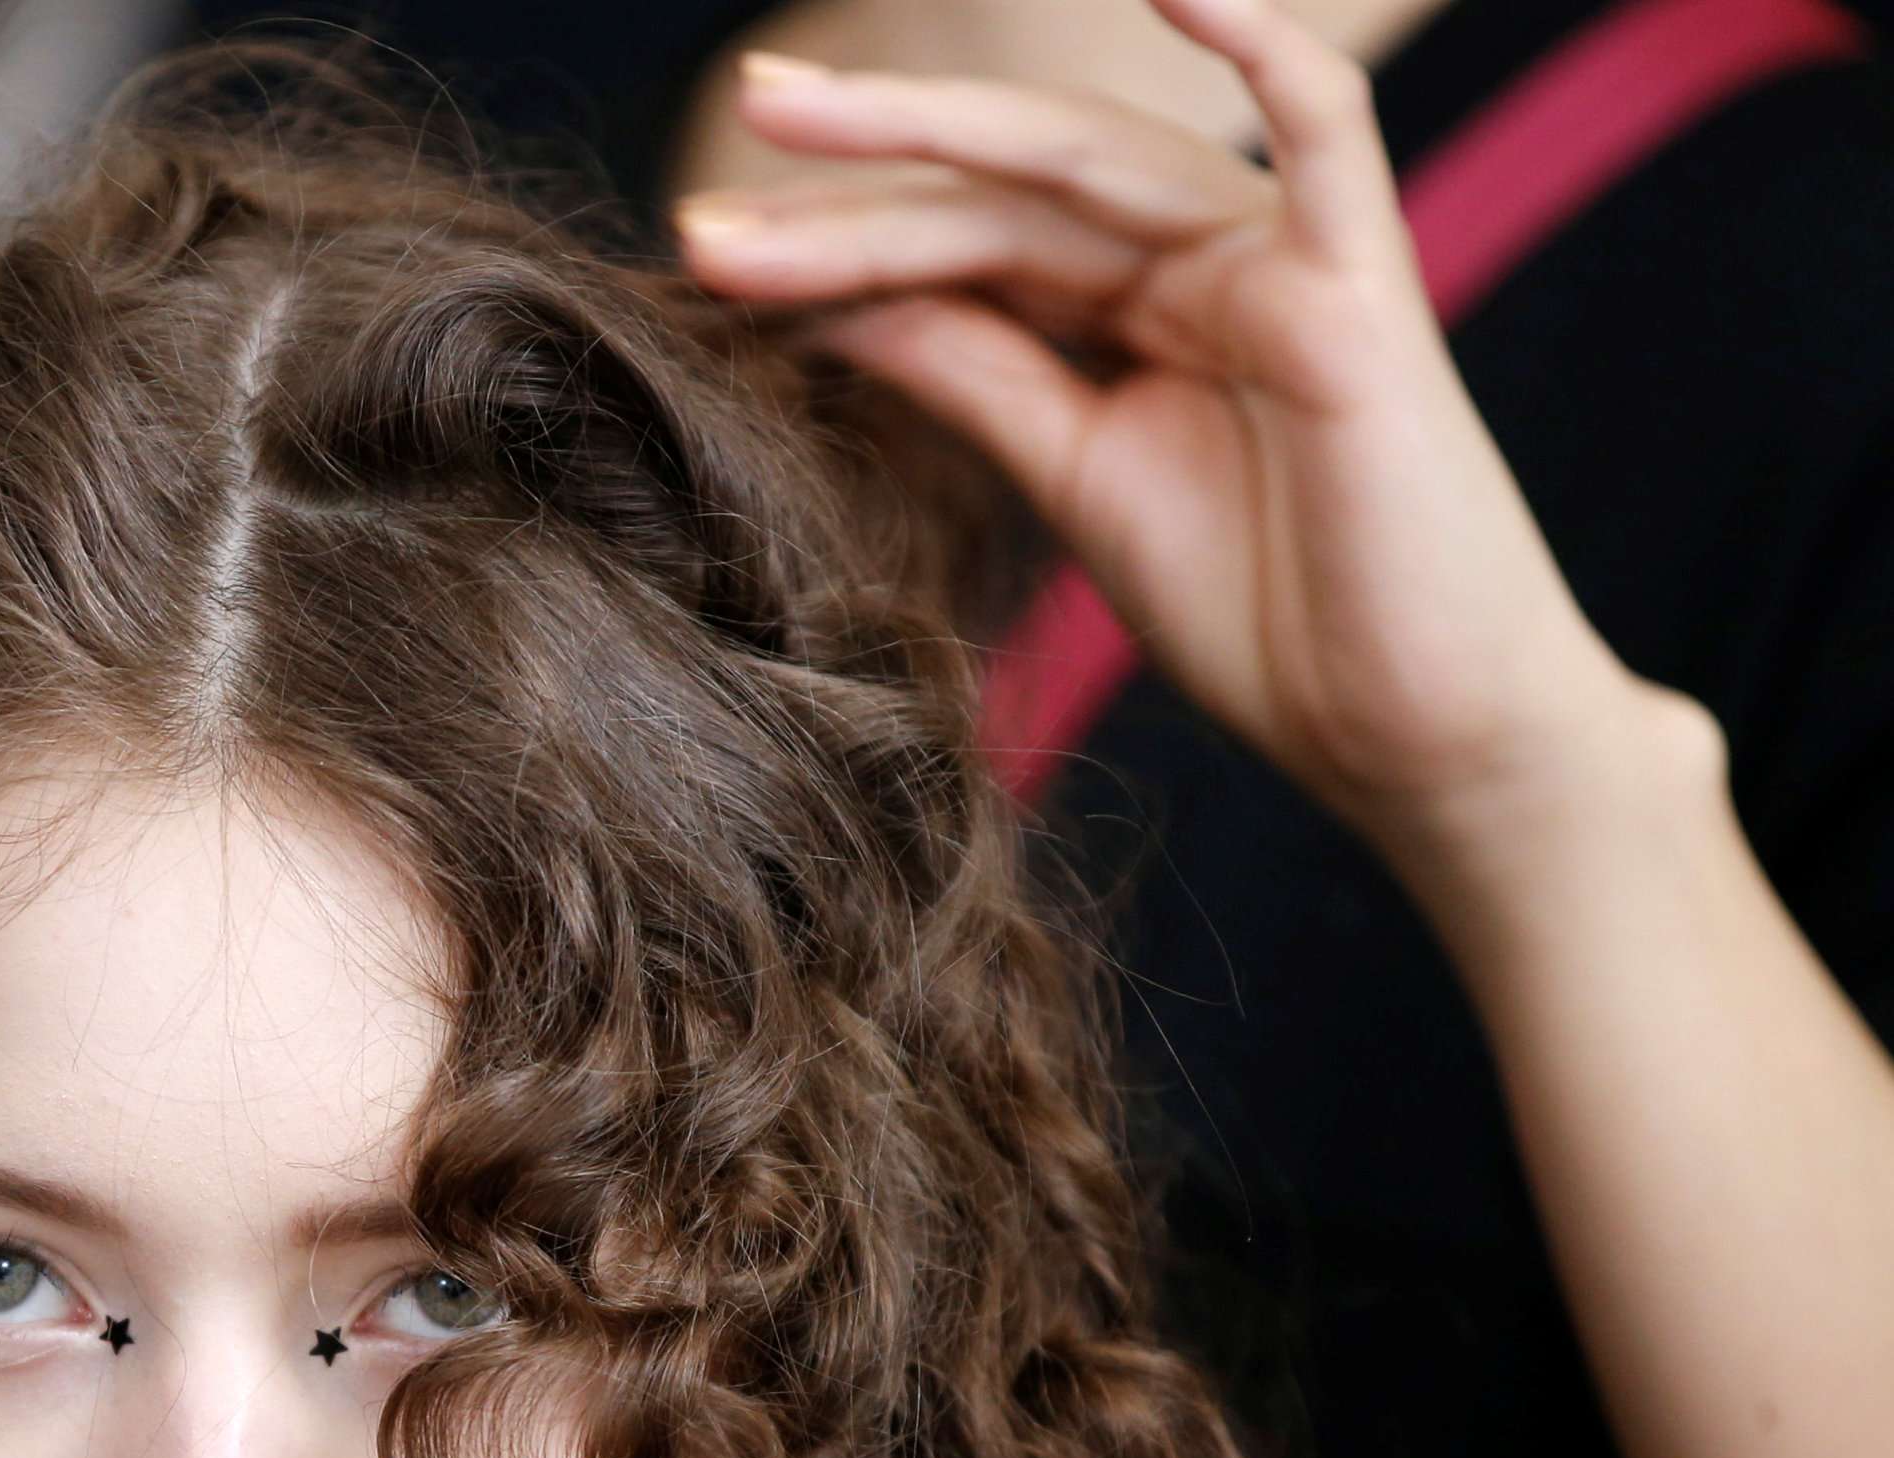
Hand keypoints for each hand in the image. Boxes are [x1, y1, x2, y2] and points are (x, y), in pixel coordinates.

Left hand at [672, 0, 1710, 930]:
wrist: (1411, 737)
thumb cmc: (1271, 617)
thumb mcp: (1078, 479)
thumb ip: (977, 375)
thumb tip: (834, 303)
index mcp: (1134, 312)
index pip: (961, 248)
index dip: (829, 249)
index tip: (697, 258)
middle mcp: (1201, 263)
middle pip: (1000, 192)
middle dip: (849, 174)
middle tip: (708, 170)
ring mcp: (1281, 264)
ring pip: (1089, 164)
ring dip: (933, 128)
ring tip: (788, 106)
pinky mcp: (1361, 296)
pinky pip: (1330, 136)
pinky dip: (1263, 43)